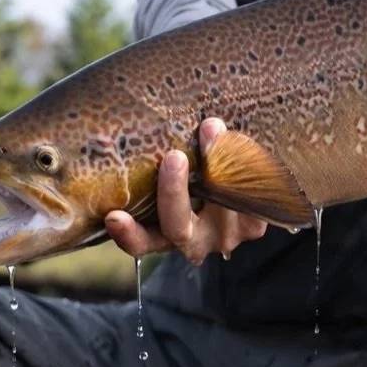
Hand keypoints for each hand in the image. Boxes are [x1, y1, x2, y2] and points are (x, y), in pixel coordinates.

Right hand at [105, 119, 267, 263]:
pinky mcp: (253, 226)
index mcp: (164, 235)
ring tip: (212, 131)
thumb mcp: (178, 169)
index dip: (127, 233)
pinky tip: (239, 140)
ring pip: (216, 209)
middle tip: (174, 156)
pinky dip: (243, 166)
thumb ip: (168, 157)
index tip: (113, 217)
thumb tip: (178, 123)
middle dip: (173, 192)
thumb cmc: (197, 174)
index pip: (141, 242)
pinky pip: (248, 198)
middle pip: (177, 227)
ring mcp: (224, 237)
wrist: (246, 188)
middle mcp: (194, 241)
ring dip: (217, 168)